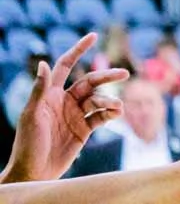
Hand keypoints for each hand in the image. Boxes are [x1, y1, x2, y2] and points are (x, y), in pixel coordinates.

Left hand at [0, 33, 128, 182]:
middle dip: (106, 77)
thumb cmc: (27, 144)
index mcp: (49, 94)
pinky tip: (117, 113)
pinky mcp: (84, 129)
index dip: (78, 50)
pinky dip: (111, 113)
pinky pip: (101, 116)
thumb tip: (43, 62)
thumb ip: (39, 90)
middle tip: (124, 75)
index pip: (65, 65)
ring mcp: (75, 115)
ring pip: (98, 100)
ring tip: (117, 107)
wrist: (34, 172)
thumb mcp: (31, 115)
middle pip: (90, 82)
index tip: (93, 35)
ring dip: (109, 101)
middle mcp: (64, 101)